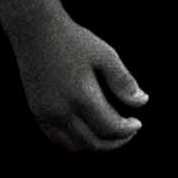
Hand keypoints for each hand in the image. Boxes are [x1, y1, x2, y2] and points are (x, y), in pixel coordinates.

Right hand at [11, 16, 147, 151]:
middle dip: (115, 142)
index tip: (137, 123)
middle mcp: (60, 111)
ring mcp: (45, 114)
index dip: (127, 130)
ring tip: (111, 133)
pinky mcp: (36, 112)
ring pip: (74, 145)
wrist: (36, 32)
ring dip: (95, 145)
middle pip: (92, 143)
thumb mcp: (105, 56)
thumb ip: (123, 81)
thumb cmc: (74, 41)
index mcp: (81, 97)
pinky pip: (57, 139)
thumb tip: (142, 102)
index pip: (109, 127)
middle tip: (129, 132)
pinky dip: (75, 141)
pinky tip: (88, 130)